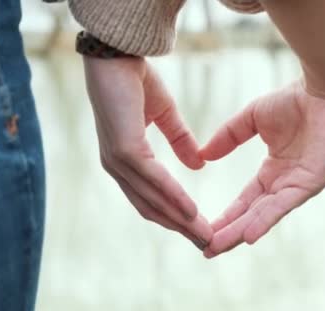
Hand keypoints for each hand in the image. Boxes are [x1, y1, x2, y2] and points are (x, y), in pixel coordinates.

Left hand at [83, 56, 212, 246]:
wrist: (117, 53)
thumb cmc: (135, 80)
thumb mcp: (164, 115)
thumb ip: (179, 140)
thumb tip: (197, 164)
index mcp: (125, 161)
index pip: (150, 198)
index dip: (174, 216)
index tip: (199, 229)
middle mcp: (118, 167)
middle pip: (152, 208)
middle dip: (180, 228)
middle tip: (206, 243)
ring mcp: (118, 161)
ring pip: (153, 200)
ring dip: (180, 220)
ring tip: (204, 235)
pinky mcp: (124, 150)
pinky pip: (153, 180)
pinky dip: (173, 197)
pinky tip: (191, 210)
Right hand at [200, 81, 324, 257]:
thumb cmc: (295, 100)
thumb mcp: (251, 119)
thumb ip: (228, 137)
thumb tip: (203, 154)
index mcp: (274, 171)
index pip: (246, 201)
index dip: (227, 215)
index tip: (205, 229)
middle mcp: (285, 183)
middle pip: (253, 215)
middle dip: (229, 232)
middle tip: (206, 250)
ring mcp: (298, 185)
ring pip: (264, 215)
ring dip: (241, 232)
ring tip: (217, 247)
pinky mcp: (310, 182)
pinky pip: (284, 205)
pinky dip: (265, 220)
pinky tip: (248, 235)